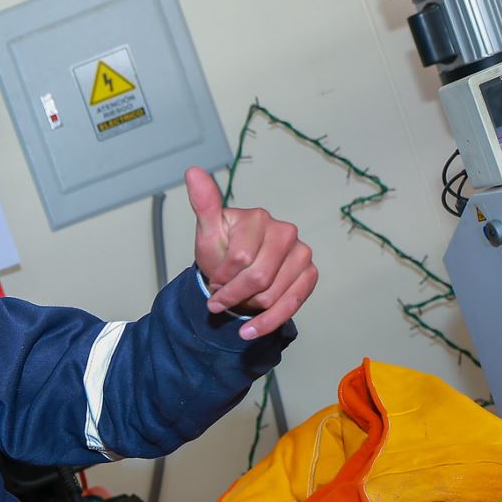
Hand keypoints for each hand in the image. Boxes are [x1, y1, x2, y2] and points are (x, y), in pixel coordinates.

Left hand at [185, 167, 317, 340]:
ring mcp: (302, 253)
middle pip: (258, 278)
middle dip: (234, 294)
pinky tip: (250, 330)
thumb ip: (203, 204)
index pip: (240, 259)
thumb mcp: (207, 231)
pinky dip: (268, 322)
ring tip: (236, 301)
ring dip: (247, 307)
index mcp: (259, 218)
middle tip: (219, 297)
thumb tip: (192, 171)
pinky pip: (292, 305)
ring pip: (273, 295)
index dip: (222, 277)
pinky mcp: (310, 274)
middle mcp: (285, 232)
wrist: (234, 272)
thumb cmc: (220, 251)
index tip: (213, 281)